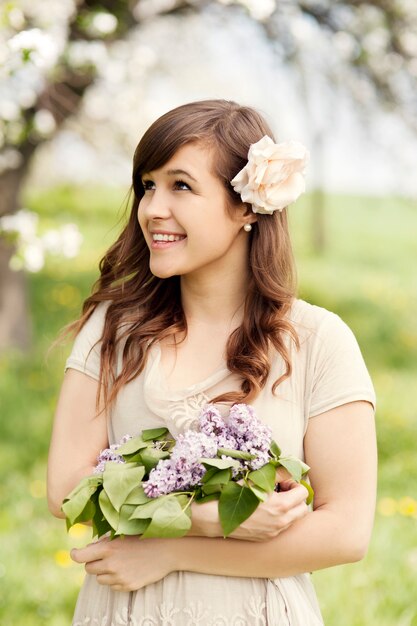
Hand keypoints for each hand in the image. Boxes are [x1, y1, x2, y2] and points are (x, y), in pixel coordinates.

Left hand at [71, 535, 175, 591]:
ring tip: (120, 562)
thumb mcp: (123, 534)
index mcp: (108, 548)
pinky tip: (128, 569)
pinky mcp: (128, 586)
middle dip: (94, 563)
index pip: (80, 557)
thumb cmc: (145, 537)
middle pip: (89, 569)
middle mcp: (111, 564)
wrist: (167, 549)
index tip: (75, 553)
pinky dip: (116, 579)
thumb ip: (105, 542)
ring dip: (105, 572)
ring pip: (100, 579)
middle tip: (105, 556)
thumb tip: (88, 549)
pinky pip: (113, 586)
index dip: (75, 555)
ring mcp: (119, 577)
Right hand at [190, 479, 309, 541]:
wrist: (217, 517)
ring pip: (295, 520)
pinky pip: (283, 527)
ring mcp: (275, 531)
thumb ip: (278, 473)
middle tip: (283, 490)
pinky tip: (267, 511)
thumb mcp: (257, 479)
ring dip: (290, 509)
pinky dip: (281, 518)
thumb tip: (292, 468)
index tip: (284, 482)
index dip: (295, 484)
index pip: (303, 493)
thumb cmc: (235, 494)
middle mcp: (281, 521)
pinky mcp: (268, 537)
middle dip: (296, 498)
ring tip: (275, 500)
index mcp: (281, 505)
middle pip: (303, 509)